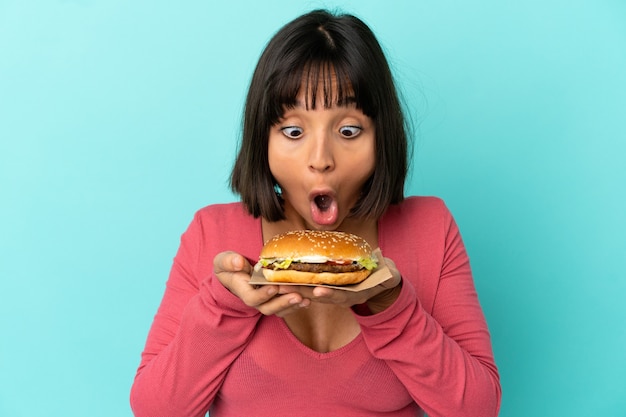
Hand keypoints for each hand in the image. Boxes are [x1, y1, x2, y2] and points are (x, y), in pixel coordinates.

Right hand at [213, 251, 310, 316]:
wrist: (233, 272)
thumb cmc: (229, 265)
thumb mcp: (223, 260)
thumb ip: (228, 261)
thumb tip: (238, 263)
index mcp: (242, 290)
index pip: (252, 298)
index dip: (263, 295)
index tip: (273, 287)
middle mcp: (254, 299)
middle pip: (267, 307)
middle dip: (282, 302)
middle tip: (297, 296)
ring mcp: (265, 301)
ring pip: (279, 309)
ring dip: (292, 305)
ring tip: (305, 299)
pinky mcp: (275, 299)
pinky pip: (285, 306)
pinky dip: (297, 305)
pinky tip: (308, 299)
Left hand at [277, 257, 401, 314]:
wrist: (381, 281)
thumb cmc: (384, 274)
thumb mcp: (388, 274)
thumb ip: (388, 274)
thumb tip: (388, 270)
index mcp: (357, 294)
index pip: (342, 296)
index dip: (331, 294)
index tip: (319, 290)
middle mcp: (343, 297)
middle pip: (321, 296)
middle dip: (303, 292)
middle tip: (286, 287)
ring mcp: (335, 293)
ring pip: (312, 293)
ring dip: (295, 288)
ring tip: (279, 284)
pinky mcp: (328, 287)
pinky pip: (311, 288)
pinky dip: (298, 284)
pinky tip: (285, 279)